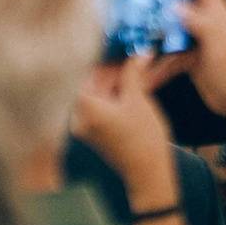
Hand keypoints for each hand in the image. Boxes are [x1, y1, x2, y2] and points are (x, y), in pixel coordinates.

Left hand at [72, 54, 180, 208]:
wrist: (148, 173)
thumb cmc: (144, 139)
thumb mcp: (138, 100)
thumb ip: (133, 72)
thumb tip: (139, 52)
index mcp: (84, 107)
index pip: (88, 73)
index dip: (106, 61)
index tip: (121, 52)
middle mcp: (77, 116)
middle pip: (92, 84)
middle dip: (113, 72)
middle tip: (132, 61)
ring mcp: (83, 126)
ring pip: (97, 95)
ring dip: (114, 84)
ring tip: (135, 74)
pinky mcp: (92, 132)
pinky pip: (100, 108)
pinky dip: (113, 98)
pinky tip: (129, 89)